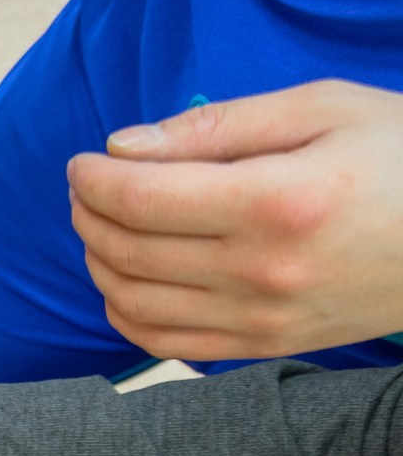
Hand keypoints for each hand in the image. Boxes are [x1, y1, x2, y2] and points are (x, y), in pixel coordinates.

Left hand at [67, 80, 402, 360]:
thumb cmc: (399, 154)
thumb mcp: (321, 109)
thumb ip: (217, 126)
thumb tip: (123, 148)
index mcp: (278, 201)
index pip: (142, 198)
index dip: (94, 179)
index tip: (84, 162)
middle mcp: (263, 270)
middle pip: (128, 250)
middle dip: (88, 214)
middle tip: (90, 187)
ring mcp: (263, 319)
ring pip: (132, 301)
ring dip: (99, 260)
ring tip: (106, 224)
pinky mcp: (266, 347)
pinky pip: (164, 343)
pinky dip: (125, 311)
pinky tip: (127, 276)